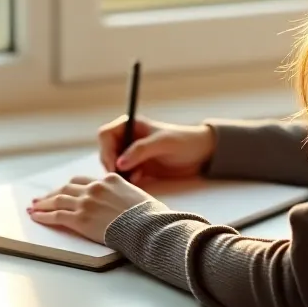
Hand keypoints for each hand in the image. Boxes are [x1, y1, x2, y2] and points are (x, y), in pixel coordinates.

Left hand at [28, 173, 152, 242]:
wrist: (146, 226)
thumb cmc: (148, 215)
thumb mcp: (137, 196)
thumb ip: (122, 195)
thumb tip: (121, 202)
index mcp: (109, 180)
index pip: (83, 181)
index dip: (70, 187)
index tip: (63, 190)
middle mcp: (95, 188)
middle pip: (67, 187)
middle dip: (53, 193)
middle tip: (42, 198)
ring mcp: (86, 202)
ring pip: (58, 199)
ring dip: (43, 203)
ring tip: (34, 207)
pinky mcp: (80, 219)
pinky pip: (57, 215)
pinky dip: (44, 216)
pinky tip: (36, 217)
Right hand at [98, 116, 216, 183]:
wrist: (202, 155)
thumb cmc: (184, 141)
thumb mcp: (162, 143)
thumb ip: (140, 150)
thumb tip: (119, 163)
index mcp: (130, 125)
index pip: (105, 135)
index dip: (106, 150)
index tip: (114, 166)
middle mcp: (128, 139)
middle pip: (106, 152)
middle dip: (111, 165)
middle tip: (121, 177)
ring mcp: (132, 154)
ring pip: (114, 166)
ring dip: (119, 174)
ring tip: (133, 179)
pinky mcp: (139, 168)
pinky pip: (125, 176)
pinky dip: (128, 181)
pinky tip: (139, 181)